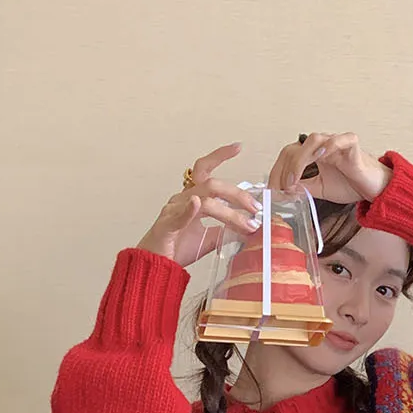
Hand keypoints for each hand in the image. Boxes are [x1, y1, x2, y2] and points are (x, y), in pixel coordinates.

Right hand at [136, 143, 261, 266]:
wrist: (156, 266)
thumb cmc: (176, 249)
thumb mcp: (209, 239)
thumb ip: (226, 230)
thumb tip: (248, 228)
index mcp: (191, 198)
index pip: (205, 170)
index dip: (220, 156)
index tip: (238, 147)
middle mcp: (182, 199)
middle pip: (212, 185)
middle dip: (237, 195)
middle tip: (256, 208)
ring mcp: (173, 210)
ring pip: (204, 201)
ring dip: (229, 212)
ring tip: (247, 224)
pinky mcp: (166, 225)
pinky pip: (178, 214)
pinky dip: (189, 209)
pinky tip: (197, 203)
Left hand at [267, 132, 391, 204]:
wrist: (374, 189)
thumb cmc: (350, 184)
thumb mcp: (319, 189)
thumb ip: (303, 188)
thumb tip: (284, 190)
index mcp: (313, 153)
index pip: (288, 155)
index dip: (277, 172)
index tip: (272, 190)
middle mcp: (322, 144)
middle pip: (295, 147)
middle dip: (284, 169)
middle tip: (282, 188)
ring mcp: (336, 142)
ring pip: (312, 140)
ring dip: (300, 160)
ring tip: (294, 179)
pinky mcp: (352, 144)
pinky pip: (338, 140)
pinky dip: (328, 146)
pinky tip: (321, 158)